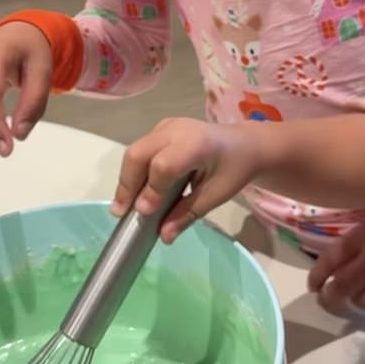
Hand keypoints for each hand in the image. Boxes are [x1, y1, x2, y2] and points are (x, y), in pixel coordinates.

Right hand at [111, 117, 261, 242]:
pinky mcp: (160, 130)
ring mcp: (166, 126)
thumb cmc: (233, 170)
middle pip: (139, 154)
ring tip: (124, 206)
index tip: (144, 213)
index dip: (151, 190)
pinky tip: (138, 191)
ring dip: (127, 179)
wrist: (244, 144)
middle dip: (127, 184)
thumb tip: (163, 236)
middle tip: (121, 213)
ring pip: (135, 151)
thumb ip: (187, 214)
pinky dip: (135, 171)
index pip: (164, 166)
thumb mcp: (215, 196)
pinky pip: (141, 150)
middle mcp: (176, 130)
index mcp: (196, 145)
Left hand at [307, 201, 364, 318]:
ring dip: (358, 302)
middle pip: (342, 287)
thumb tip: (334, 267)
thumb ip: (354, 243)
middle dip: (330, 298)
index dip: (316, 277)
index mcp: (362, 236)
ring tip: (359, 299)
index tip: (313, 287)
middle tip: (328, 301)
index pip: (329, 260)